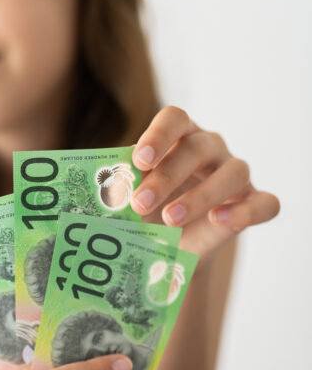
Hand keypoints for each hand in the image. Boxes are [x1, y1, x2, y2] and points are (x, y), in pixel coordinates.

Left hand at [130, 106, 279, 260]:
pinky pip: (265, 203)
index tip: (138, 161)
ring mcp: (236, 175)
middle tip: (138, 204)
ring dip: (200, 196)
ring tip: (170, 219)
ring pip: (234, 172)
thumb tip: (105, 187)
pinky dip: (246, 210)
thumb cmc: (148, 213)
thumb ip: (120, 188)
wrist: (171, 250)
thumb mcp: (129, 200)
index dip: (158, 136)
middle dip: (166, 176)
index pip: (174, 119)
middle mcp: (212, 149)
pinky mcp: (254, 203)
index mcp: (179, 137)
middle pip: (197, 148)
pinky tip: (218, 220)